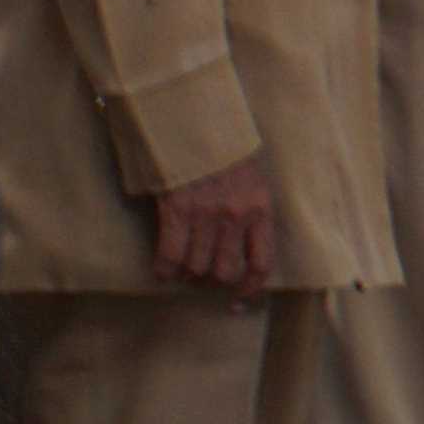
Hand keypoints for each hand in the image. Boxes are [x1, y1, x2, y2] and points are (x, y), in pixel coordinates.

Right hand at [150, 155, 279, 294]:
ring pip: (196, 267)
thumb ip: (251, 211)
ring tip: (181, 271)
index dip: (250, 289)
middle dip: (211, 281)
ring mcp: (206, 215)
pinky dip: (164, 268)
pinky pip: (170, 255)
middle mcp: (236, 217)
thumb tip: (242, 246)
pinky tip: (161, 271)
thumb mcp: (253, 180)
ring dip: (187, 274)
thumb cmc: (225, 152)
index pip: (261, 263)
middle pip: (224, 272)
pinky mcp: (177, 210)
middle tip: (201, 278)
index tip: (238, 300)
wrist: (196, 122)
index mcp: (261, 209)